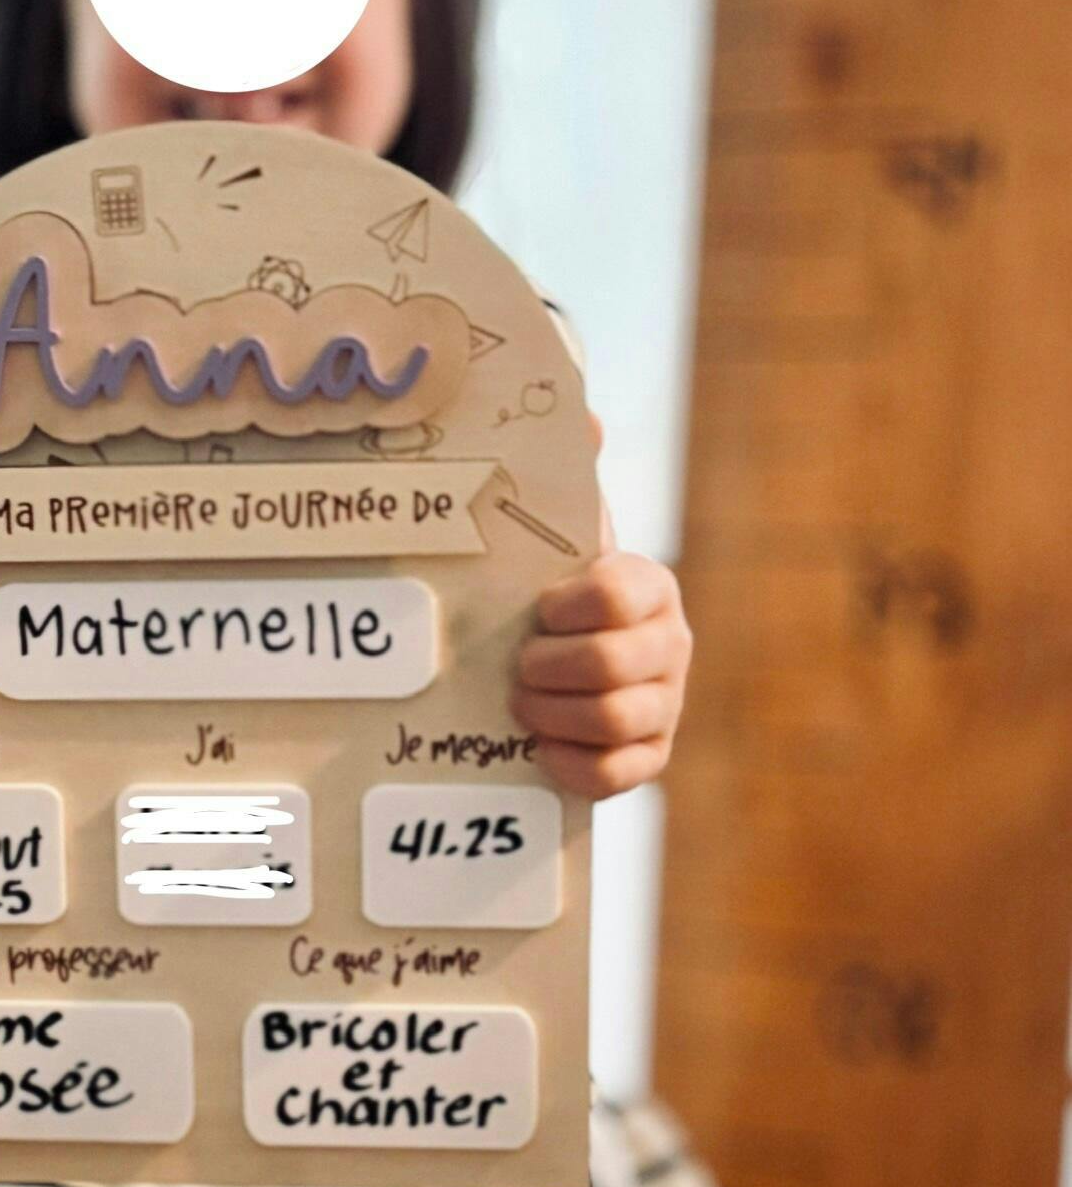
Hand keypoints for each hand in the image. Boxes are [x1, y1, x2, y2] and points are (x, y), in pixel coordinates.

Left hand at [509, 413, 691, 799]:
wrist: (564, 665)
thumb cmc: (551, 592)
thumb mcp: (558, 536)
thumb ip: (567, 478)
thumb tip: (582, 412)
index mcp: (651, 585)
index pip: (616, 595)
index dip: (566, 607)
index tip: (538, 607)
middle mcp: (671, 645)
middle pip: (612, 665)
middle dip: (548, 667)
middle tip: (516, 665)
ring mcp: (666, 705)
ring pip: (614, 719)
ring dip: (551, 712)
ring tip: (520, 701)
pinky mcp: (651, 758)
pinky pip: (615, 775)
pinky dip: (569, 762)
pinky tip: (539, 746)